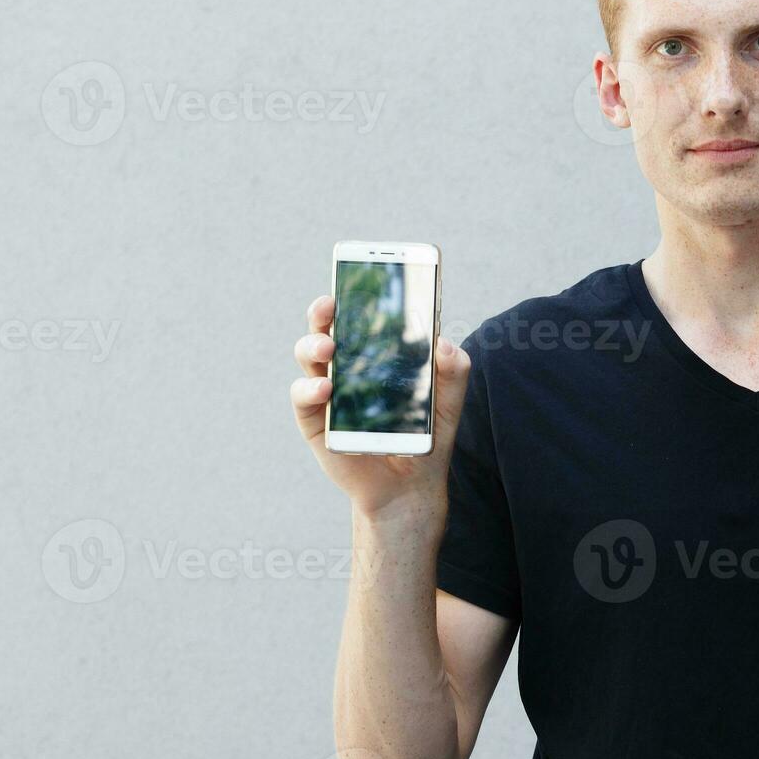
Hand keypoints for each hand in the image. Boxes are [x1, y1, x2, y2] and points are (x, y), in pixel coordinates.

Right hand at [290, 295, 469, 521]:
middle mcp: (346, 366)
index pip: (359, 316)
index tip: (357, 273)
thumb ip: (454, 372)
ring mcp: (328, 392)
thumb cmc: (425, 436)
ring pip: (309, 356)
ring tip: (329, 348)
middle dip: (323, 311)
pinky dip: (310, 389)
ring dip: (314, 345)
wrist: (411, 485)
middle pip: (326, 328)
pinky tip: (326, 389)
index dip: (354, 294)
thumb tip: (445, 343)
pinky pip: (305, 398)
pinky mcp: (317, 421)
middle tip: (331, 304)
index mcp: (374, 354)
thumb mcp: (448, 402)